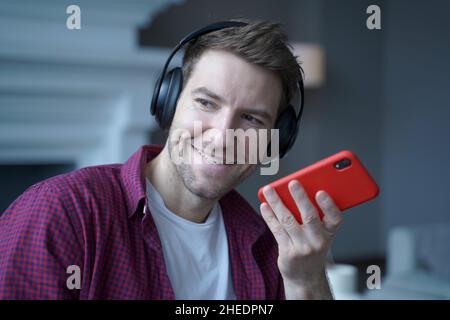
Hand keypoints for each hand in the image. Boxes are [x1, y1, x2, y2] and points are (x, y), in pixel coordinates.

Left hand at [260, 180, 342, 297]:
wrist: (306, 277)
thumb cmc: (313, 249)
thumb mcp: (321, 234)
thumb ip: (315, 215)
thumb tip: (300, 190)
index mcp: (329, 233)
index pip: (335, 218)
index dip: (329, 205)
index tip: (321, 192)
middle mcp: (318, 241)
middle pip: (310, 216)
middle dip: (300, 197)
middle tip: (292, 183)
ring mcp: (302, 247)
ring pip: (288, 220)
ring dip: (277, 203)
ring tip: (269, 190)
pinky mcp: (288, 252)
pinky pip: (277, 229)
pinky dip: (269, 216)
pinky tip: (265, 205)